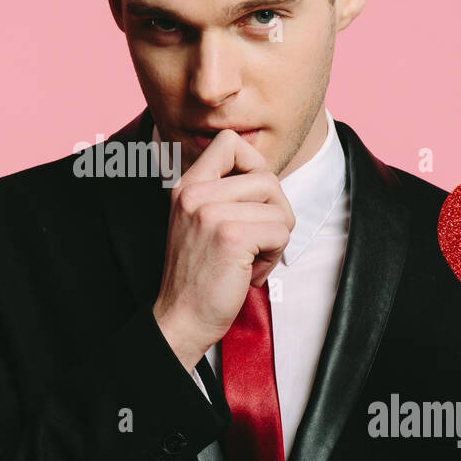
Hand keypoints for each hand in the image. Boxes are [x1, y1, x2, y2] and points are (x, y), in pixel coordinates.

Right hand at [153, 129, 294, 368]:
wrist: (180, 318)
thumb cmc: (198, 276)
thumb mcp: (198, 222)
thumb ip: (222, 195)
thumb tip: (266, 176)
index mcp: (187, 186)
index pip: (230, 142)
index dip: (254, 165)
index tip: (252, 198)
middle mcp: (195, 194)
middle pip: (267, 178)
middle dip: (275, 213)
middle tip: (256, 242)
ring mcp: (211, 213)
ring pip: (278, 208)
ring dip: (275, 239)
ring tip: (250, 259)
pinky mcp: (231, 237)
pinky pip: (280, 232)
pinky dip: (273, 257)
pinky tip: (250, 272)